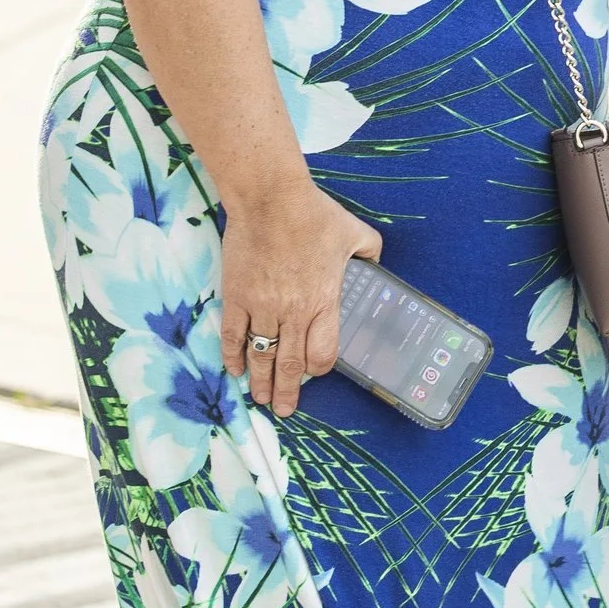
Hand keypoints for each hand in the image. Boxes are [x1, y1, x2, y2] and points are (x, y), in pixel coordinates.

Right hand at [219, 180, 383, 417]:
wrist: (270, 198)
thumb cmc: (314, 214)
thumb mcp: (355, 232)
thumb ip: (369, 252)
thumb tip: (376, 261)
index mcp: (323, 300)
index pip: (322, 352)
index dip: (318, 369)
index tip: (314, 374)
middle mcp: (293, 311)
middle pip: (290, 364)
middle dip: (287, 392)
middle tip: (284, 409)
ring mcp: (262, 306)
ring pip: (261, 355)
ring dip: (260, 382)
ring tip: (260, 399)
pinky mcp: (236, 296)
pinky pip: (233, 335)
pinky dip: (233, 356)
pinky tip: (234, 370)